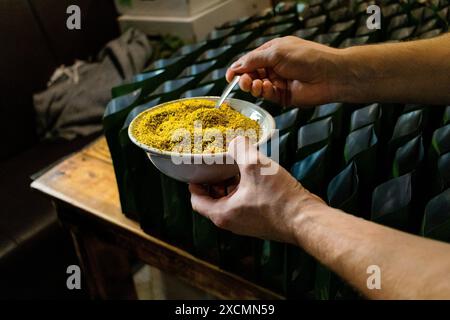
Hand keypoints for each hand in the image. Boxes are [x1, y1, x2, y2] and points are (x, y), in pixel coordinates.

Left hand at [189, 136, 325, 243]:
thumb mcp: (255, 166)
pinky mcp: (262, 222)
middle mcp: (233, 222)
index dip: (194, 184)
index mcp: (223, 213)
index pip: (197, 201)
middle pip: (214, 200)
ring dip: (232, 185)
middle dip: (215, 181)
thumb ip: (240, 149)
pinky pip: (246, 205)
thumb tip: (235, 140)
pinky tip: (257, 176)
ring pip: (231, 202)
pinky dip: (246, 191)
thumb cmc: (279, 199)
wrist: (306, 220)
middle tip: (219, 165)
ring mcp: (248, 224)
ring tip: (239, 167)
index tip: (197, 171)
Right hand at [226, 36, 349, 105]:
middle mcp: (274, 67)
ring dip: (253, 86)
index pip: (249, 61)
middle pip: (251, 75)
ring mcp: (279, 82)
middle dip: (245, 78)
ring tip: (256, 84)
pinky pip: (267, 95)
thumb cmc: (306, 57)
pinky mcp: (283, 96)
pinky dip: (264, 92)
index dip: (238, 68)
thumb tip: (235, 67)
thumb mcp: (276, 53)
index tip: (229, 77)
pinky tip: (267, 88)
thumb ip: (253, 60)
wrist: (329, 75)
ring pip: (257, 86)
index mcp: (272, 52)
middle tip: (245, 81)